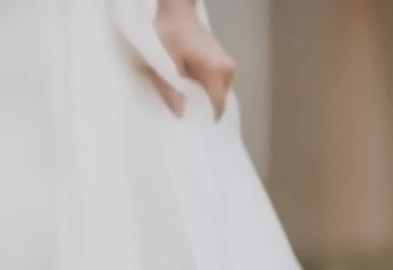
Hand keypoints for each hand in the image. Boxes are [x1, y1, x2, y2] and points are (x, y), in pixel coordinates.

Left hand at [152, 3, 235, 118]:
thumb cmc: (169, 33)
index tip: (189, 133)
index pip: (217, 109)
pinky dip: (201, 94)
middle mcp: (228, 71)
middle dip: (201, 115)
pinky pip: (213, 87)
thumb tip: (180, 116)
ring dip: (200, 104)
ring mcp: (226, 67)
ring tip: (182, 109)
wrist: (174, 9)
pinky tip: (186, 96)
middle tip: (182, 124)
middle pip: (218, 105)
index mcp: (218, 72)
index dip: (203, 123)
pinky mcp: (220, 64)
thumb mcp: (164, 64)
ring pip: (216, 97)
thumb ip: (171, 90)